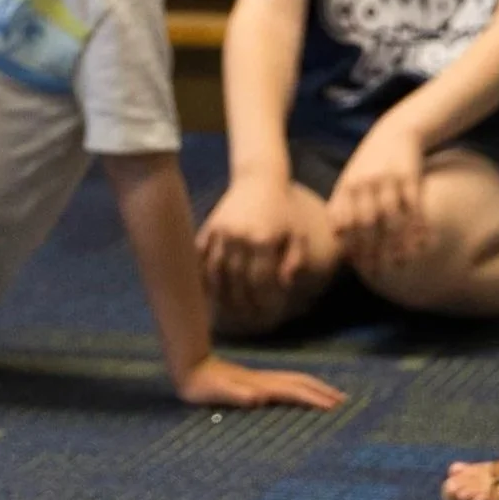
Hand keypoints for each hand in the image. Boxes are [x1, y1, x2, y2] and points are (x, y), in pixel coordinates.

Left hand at [174, 354, 345, 410]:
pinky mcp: (256, 381)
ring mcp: (262, 379)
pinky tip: (302, 392)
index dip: (314, 399)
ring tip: (332, 396)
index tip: (334, 407)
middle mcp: (266, 380)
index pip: (294, 391)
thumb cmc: (201, 385)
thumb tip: (257, 397)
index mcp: (261, 385)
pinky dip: (302, 387)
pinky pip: (287, 383)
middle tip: (345, 402)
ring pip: (296, 380)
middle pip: (302, 382)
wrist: (191, 366)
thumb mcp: (216, 392)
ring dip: (316, 387)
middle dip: (324, 391)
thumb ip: (235, 394)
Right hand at [195, 174, 300, 316]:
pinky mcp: (210, 227)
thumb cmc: (283, 209)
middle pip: (237, 280)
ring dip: (220, 295)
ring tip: (226, 312)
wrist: (259, 178)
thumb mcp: (297, 233)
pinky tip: (206, 292)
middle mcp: (240, 237)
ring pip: (216, 272)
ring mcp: (222, 232)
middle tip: (248, 320)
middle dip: (243, 304)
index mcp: (264, 239)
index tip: (268, 315)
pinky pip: (201, 257)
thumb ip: (295, 259)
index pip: (261, 280)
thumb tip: (286, 285)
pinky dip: (202, 275)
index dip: (264, 301)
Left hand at [326, 120, 426, 271]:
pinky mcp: (410, 175)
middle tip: (377, 272)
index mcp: (347, 185)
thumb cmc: (370, 163)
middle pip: (367, 223)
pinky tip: (421, 244)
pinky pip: (414, 207)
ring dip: (397, 243)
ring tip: (400, 262)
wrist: (396, 131)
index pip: (345, 221)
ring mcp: (388, 178)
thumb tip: (338, 237)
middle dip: (372, 250)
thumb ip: (341, 205)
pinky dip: (418, 227)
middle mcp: (365, 182)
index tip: (358, 265)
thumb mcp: (350, 178)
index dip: (350, 245)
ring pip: (391, 217)